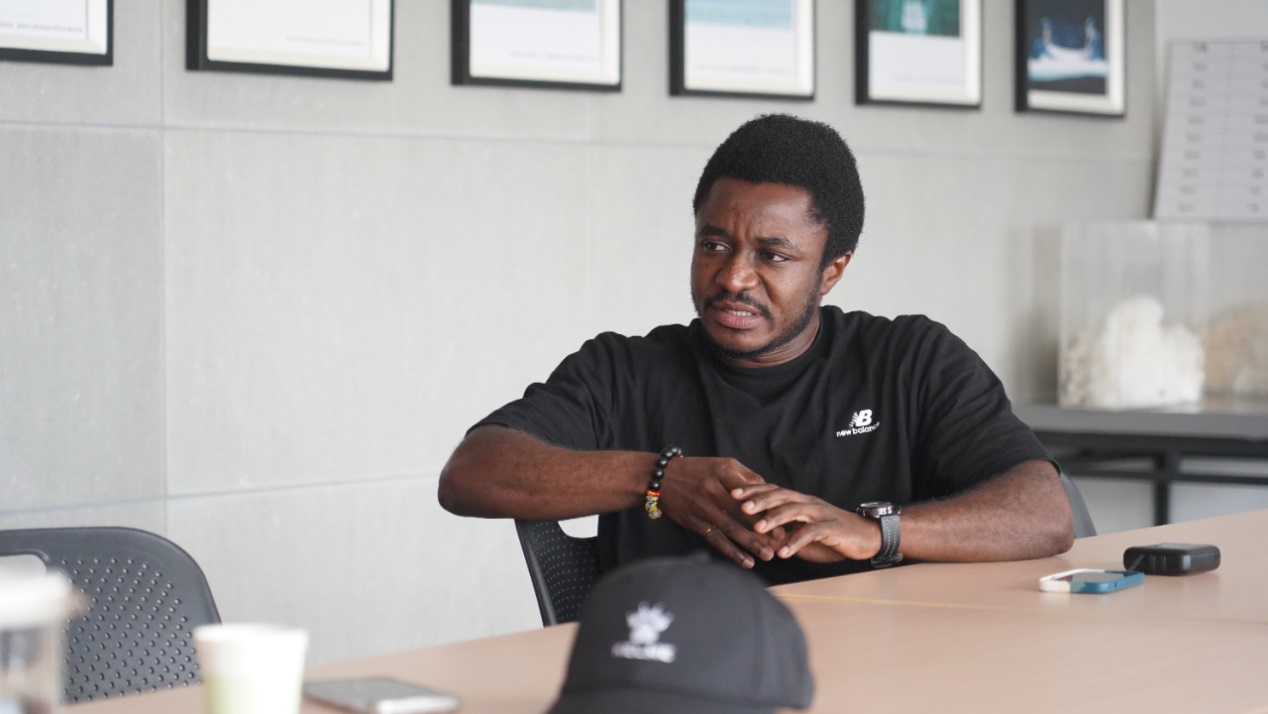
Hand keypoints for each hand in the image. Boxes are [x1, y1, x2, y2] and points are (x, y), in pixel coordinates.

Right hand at [659, 457, 784, 567]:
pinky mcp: (695, 523)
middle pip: (742, 512)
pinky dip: (732, 552)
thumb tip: (770, 490)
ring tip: (768, 555)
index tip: (783, 516)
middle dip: (763, 527)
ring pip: (731, 529)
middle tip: (781, 540)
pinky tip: (746, 562)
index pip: (749, 490)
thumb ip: (746, 476)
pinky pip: (716, 540)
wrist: (659, 478)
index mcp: (722, 472)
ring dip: (750, 544)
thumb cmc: (696, 470)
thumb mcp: (720, 464)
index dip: (765, 504)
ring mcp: (703, 508)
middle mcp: (712, 490)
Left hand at [731, 484, 882, 562]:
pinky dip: (795, 542)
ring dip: (774, 519)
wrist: (867, 537)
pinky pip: (811, 533)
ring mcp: (820, 513)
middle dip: (759, 500)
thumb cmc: (833, 537)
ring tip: (756, 528)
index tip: (732, 493)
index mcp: (800, 501)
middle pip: (780, 496)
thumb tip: (762, 541)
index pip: (773, 491)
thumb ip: (784, 536)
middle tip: (739, 505)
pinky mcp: (832, 528)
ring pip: (794, 510)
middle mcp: (808, 503)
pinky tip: (783, 552)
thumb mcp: (803, 537)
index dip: (753, 491)